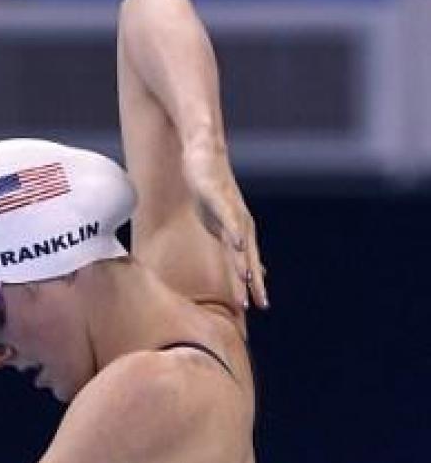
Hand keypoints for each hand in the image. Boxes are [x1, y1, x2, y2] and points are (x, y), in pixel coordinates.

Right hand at [182, 139, 268, 309]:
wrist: (203, 155)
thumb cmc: (210, 188)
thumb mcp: (220, 220)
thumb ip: (229, 239)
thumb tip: (230, 248)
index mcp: (238, 233)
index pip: (247, 265)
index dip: (252, 286)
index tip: (257, 307)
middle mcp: (241, 225)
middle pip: (249, 259)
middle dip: (254, 283)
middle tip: (261, 304)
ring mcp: (232, 212)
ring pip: (240, 243)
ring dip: (244, 262)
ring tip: (248, 280)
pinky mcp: (220, 198)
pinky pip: (228, 218)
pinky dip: (235, 233)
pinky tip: (238, 245)